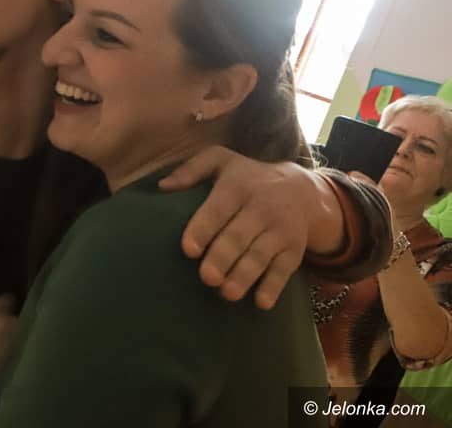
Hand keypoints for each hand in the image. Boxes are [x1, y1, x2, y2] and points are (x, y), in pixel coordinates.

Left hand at [160, 146, 326, 309]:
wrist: (302, 188)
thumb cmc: (248, 177)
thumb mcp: (221, 161)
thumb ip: (191, 170)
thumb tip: (162, 186)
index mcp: (238, 187)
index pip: (218, 209)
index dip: (203, 229)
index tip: (189, 250)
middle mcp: (261, 207)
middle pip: (239, 236)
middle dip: (223, 258)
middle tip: (207, 278)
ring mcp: (281, 229)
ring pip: (261, 255)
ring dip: (245, 276)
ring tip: (227, 294)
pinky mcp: (295, 248)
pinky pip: (285, 269)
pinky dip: (274, 286)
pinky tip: (261, 303)